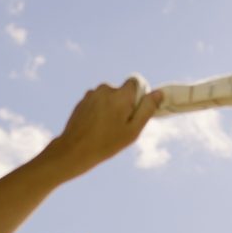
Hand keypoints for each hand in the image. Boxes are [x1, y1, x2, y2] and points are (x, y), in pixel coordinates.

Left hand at [46, 76, 162, 179]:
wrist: (73, 151)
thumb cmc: (105, 144)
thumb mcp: (132, 131)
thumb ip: (147, 110)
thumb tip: (158, 94)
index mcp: (121, 94)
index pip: (137, 81)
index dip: (139, 96)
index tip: (134, 112)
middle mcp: (106, 88)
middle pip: (122, 91)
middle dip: (124, 105)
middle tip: (118, 127)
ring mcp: (92, 93)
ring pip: (109, 97)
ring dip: (111, 109)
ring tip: (105, 130)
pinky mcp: (82, 101)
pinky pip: (97, 102)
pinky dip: (99, 112)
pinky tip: (95, 128)